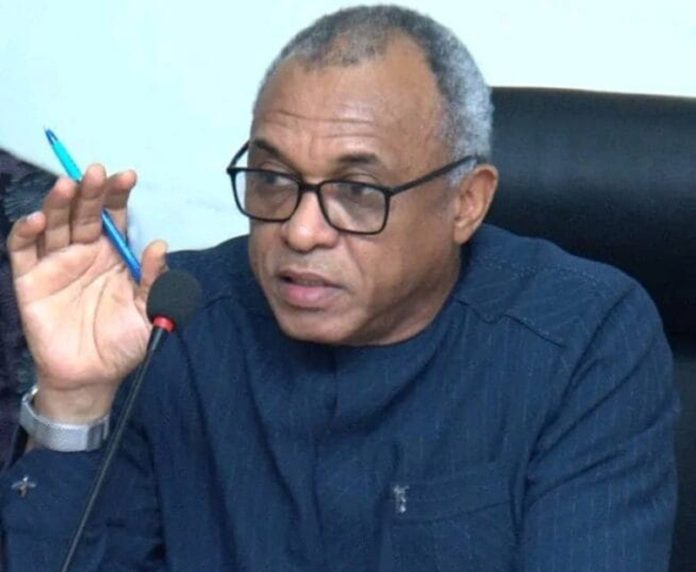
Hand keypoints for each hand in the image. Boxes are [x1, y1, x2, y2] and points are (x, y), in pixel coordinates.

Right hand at [7, 165, 166, 421]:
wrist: (92, 377)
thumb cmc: (122, 342)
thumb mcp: (147, 312)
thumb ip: (153, 280)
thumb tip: (160, 245)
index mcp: (113, 255)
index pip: (114, 217)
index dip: (118, 196)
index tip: (127, 176)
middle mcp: (84, 252)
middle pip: (85, 214)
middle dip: (90, 192)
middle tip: (96, 172)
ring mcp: (56, 264)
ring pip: (55, 225)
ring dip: (59, 203)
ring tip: (68, 186)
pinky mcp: (30, 280)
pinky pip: (23, 251)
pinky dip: (26, 233)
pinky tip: (38, 220)